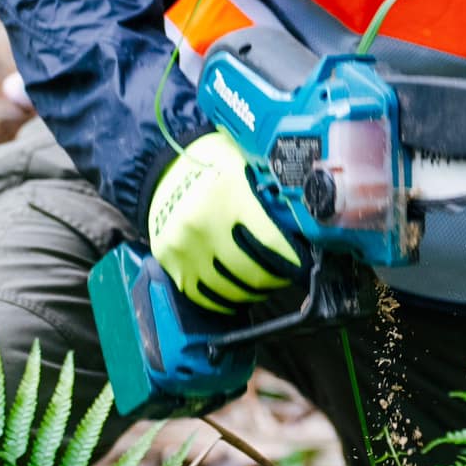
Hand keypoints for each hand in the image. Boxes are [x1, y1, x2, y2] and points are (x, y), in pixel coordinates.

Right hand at [147, 131, 302, 312]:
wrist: (162, 168)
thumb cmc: (213, 166)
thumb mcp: (245, 167)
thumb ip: (270, 195)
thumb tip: (301, 224)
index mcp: (229, 194)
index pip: (271, 242)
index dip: (293, 259)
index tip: (303, 264)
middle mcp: (204, 223)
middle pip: (253, 272)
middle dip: (276, 278)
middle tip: (285, 274)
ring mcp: (184, 246)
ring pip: (231, 290)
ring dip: (253, 292)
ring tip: (264, 283)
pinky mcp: (170, 261)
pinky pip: (204, 296)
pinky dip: (226, 300)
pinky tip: (238, 291)